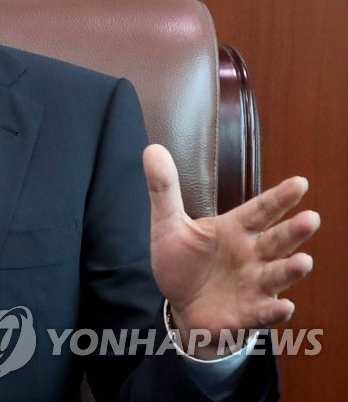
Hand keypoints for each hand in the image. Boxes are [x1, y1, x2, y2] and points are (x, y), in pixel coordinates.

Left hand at [143, 144, 319, 355]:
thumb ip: (164, 189)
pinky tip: (285, 307)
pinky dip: (274, 311)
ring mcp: (253, 285)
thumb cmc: (182, 262)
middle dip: (294, 231)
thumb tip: (152, 149)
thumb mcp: (168, 224)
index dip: (279, 198)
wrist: (180, 307)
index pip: (260, 210)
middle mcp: (251, 256)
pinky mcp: (246, 313)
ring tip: (304, 261)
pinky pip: (263, 312)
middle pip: (276, 240)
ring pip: (277, 275)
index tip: (300, 183)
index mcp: (234, 230)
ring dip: (291, 269)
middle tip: (311, 218)